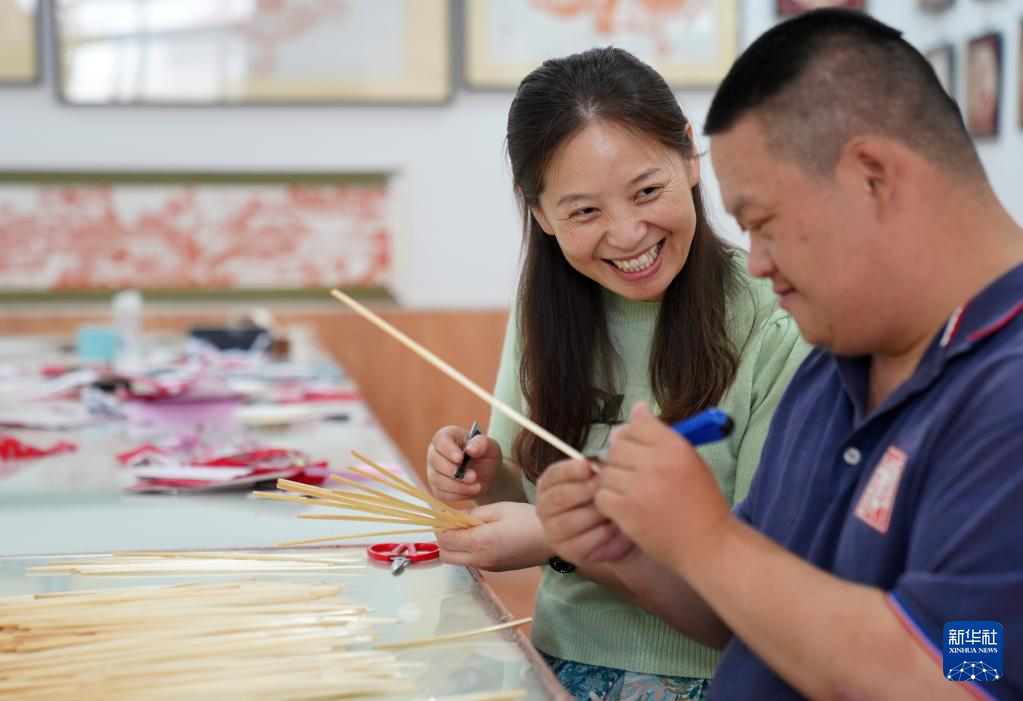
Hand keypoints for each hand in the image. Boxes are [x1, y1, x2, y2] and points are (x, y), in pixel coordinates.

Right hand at [426, 425, 502, 502]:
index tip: (460, 458)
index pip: (440, 439)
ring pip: (438, 479)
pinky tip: (472, 491)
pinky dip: (458, 495)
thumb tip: (471, 449)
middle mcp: (436, 452)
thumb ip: (482, 444)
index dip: (448, 449)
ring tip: (477, 486)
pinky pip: (442, 493)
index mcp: (448, 436)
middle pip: (435, 460)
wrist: (487, 475)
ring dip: (458, 485)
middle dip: (454, 471)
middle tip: (473, 476)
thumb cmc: (486, 456)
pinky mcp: (437, 488)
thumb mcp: (491, 447)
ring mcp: (434, 471)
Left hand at [436, 502, 551, 570]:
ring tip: (470, 528)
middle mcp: (481, 559)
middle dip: (444, 539)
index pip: (445, 540)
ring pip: (458, 560)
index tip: (444, 514)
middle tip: (455, 522)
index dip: (440, 526)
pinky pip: (472, 561)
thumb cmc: (528, 519)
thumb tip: (451, 517)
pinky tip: (482, 536)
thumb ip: (472, 514)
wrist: (554, 540)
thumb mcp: (499, 509)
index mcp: (481, 542)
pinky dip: (468, 550)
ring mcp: (489, 567)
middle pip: (446, 555)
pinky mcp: (496, 569)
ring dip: (456, 546)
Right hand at [535, 458, 633, 564]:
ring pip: (568, 522)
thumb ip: (595, 470)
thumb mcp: (597, 481)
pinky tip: (614, 526)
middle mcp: (544, 510)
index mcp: (548, 486)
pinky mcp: (569, 554)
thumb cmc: (601, 500)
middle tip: (603, 486)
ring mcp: (553, 534)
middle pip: (558, 498)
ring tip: (612, 507)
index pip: (552, 476)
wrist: (611, 533)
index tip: (587, 466)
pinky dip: (601, 533)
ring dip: (594, 513)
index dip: (569, 470)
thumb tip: (603, 460)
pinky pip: (582, 543)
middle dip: (583, 490)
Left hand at [596, 402, 732, 573]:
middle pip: (616, 447)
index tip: (635, 449)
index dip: (631, 435)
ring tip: (631, 493)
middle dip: (620, 459)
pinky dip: (609, 502)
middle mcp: (656, 463)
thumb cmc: (700, 501)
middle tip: (632, 475)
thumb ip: (660, 435)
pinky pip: (602, 496)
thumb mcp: (689, 461)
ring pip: (606, 472)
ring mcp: (639, 488)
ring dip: (614, 482)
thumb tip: (637, 408)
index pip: (637, 424)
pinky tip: (625, 507)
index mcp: (675, 447)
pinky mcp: (626, 511)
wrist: (708, 544)